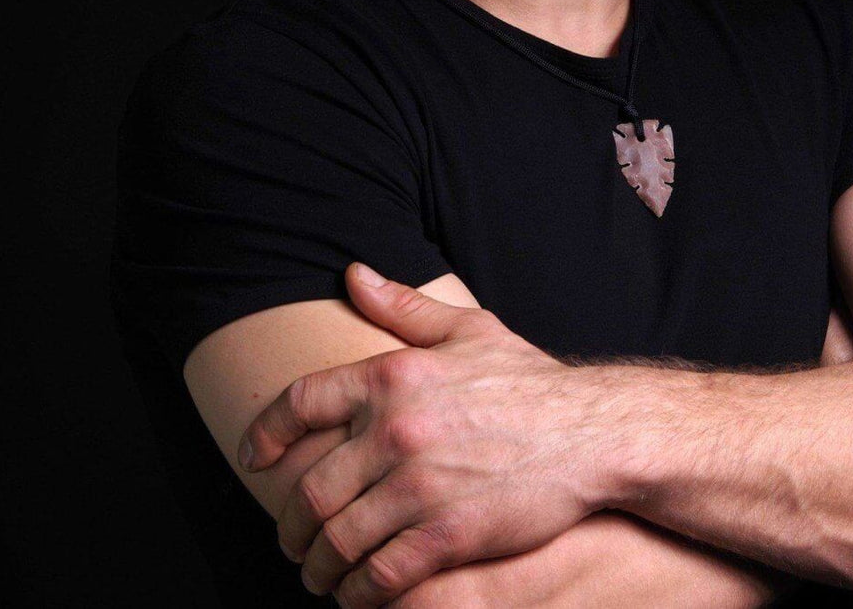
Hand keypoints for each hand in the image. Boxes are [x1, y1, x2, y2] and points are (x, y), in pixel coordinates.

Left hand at [237, 263, 616, 606]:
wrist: (595, 432)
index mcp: (393, 376)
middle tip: (292, 542)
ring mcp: (420, 485)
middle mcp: (397, 429)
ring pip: (337, 540)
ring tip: (320, 577)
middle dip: (290, 527)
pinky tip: (359, 596)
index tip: (256, 460)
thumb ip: (404, 308)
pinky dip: (359, 593)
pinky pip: (379, 575)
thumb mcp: (469, 332)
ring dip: (318, 567)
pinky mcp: (447, 534)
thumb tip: (352, 275)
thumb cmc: (532, 383)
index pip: (299, 402)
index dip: (266, 433)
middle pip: (309, 489)